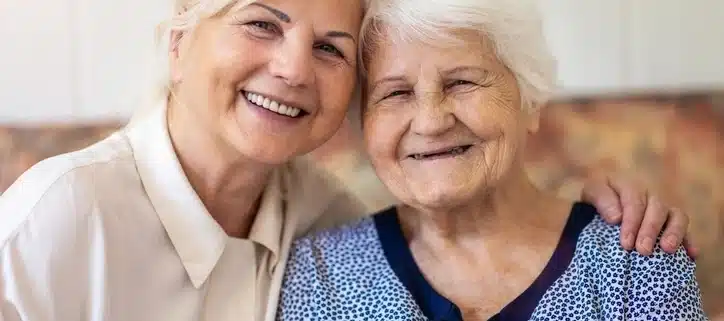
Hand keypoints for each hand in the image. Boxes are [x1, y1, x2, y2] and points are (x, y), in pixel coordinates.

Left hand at [581, 174, 697, 257]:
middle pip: (657, 208)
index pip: (634, 201)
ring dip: (674, 233)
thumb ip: (601, 199)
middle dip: (650, 230)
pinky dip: (690, 241)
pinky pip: (686, 229)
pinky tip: (692, 254)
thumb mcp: (591, 192)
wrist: (600, 204)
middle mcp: (650, 194)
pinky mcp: (672, 222)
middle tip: (643, 250)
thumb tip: (616, 217)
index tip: (626, 243)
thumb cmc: (596, 199)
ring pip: (677, 216)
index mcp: (630, 184)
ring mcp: (663, 208)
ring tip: (667, 249)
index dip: (632, 222)